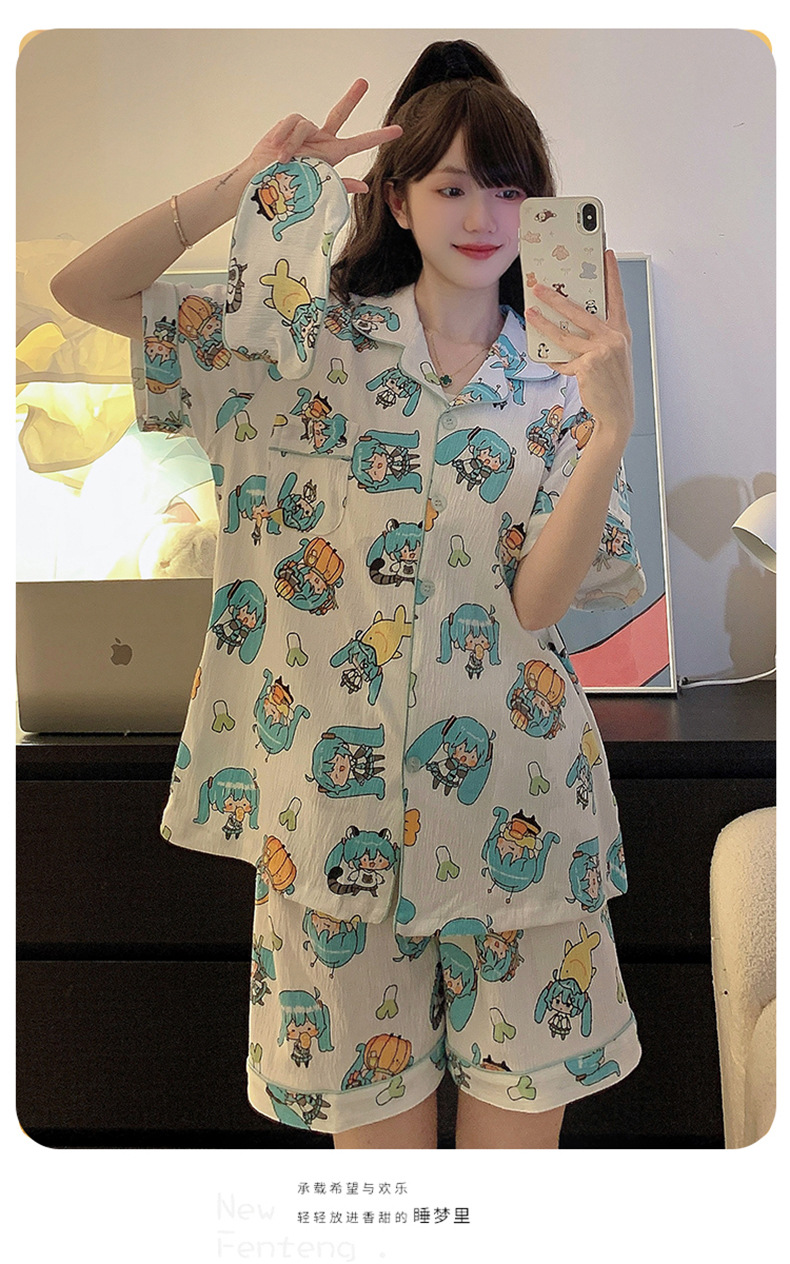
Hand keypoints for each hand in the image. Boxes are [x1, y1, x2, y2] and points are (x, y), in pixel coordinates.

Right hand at [247, 79, 402, 193]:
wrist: (262, 182)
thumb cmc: (288, 187)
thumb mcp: (317, 189)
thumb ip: (340, 185)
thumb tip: (365, 188)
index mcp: (332, 155)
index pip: (360, 142)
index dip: (379, 136)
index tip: (398, 130)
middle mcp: (322, 140)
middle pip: (339, 114)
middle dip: (351, 98)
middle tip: (364, 83)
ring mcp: (306, 131)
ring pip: (308, 125)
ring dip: (295, 144)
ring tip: (285, 159)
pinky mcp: (289, 124)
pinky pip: (294, 122)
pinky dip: (286, 136)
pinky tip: (279, 149)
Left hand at [525, 250, 634, 447]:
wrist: (618, 411)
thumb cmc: (613, 382)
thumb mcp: (612, 354)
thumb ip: (597, 337)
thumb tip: (570, 323)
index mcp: (621, 332)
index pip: (617, 297)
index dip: (612, 275)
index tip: (607, 254)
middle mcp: (613, 339)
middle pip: (580, 312)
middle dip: (557, 297)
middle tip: (540, 286)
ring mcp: (600, 352)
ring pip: (565, 334)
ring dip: (544, 322)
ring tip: (531, 312)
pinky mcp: (587, 367)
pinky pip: (563, 360)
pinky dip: (552, 359)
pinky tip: (543, 355)